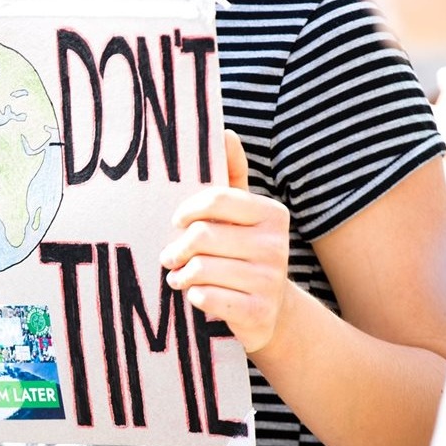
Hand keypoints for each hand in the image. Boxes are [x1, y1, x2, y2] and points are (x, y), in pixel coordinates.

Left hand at [159, 130, 291, 352]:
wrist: (269, 312)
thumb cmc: (243, 254)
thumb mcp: (240, 216)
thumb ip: (231, 176)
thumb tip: (225, 132)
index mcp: (271, 214)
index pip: (216, 198)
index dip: (187, 209)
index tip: (176, 221)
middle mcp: (277, 244)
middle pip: (202, 236)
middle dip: (176, 249)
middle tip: (169, 257)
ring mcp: (271, 280)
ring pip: (200, 269)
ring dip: (180, 275)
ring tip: (178, 277)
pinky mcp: (260, 313)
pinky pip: (208, 297)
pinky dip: (194, 297)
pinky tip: (197, 296)